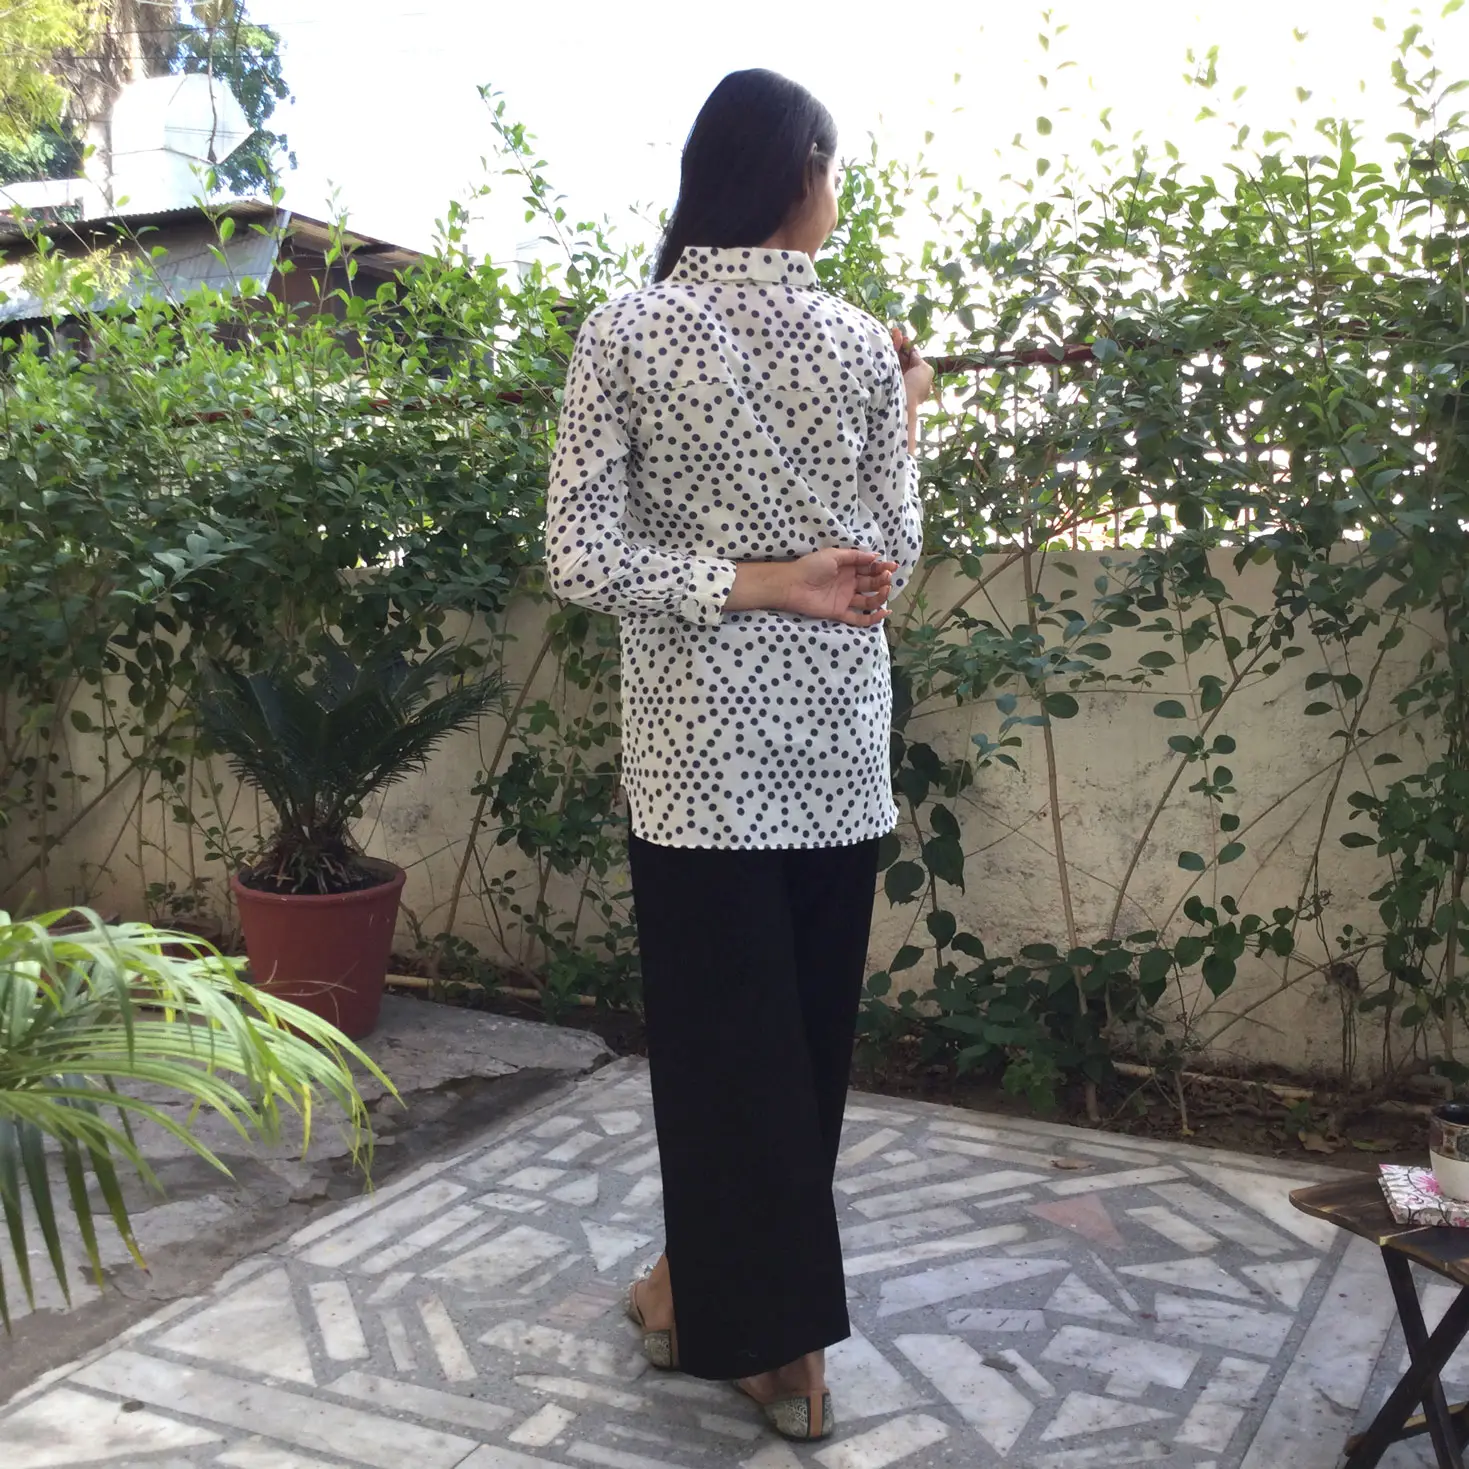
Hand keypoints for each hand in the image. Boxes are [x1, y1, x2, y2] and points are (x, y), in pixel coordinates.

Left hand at [726, 549, 896, 625]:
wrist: (791, 585)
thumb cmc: (811, 566)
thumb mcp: (834, 555)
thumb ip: (855, 556)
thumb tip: (876, 556)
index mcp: (848, 568)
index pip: (869, 569)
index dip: (882, 568)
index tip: (893, 567)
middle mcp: (849, 583)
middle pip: (871, 584)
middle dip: (882, 580)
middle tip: (887, 578)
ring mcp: (845, 599)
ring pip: (869, 600)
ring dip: (880, 596)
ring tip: (886, 590)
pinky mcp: (840, 612)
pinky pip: (859, 618)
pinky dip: (872, 617)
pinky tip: (884, 612)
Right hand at [891, 327, 934, 406]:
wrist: (900, 400)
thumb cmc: (916, 386)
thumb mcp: (925, 370)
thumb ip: (919, 360)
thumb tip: (912, 352)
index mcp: (914, 378)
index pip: (910, 360)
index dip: (908, 348)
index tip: (905, 338)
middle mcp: (902, 377)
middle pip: (901, 357)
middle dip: (900, 344)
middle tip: (896, 332)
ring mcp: (891, 377)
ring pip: (893, 357)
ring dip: (893, 343)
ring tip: (893, 332)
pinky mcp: (881, 376)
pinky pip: (885, 359)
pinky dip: (887, 348)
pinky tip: (889, 338)